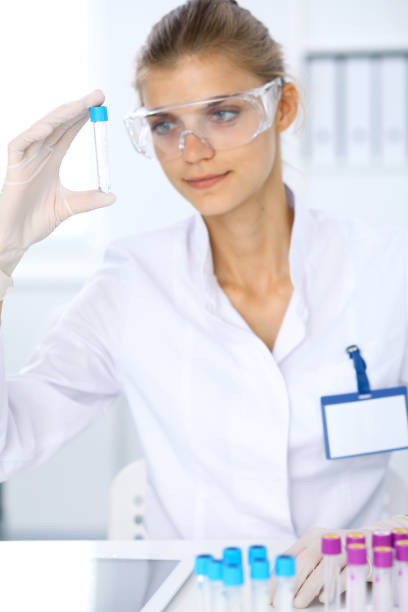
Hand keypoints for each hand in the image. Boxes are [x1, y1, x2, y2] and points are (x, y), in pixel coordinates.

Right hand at [0, 89, 115, 276]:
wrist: (17, 237)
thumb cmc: (37, 220)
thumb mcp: (69, 207)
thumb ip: (89, 200)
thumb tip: (112, 196)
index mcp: (52, 160)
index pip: (69, 131)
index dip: (84, 117)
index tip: (102, 106)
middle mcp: (39, 154)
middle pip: (59, 124)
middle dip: (78, 108)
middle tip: (98, 96)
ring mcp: (25, 159)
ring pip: (42, 129)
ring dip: (61, 116)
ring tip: (80, 105)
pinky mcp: (13, 167)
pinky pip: (20, 145)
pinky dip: (33, 134)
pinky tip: (48, 127)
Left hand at [269, 526, 371, 608]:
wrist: (370, 539)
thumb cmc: (338, 547)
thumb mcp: (318, 548)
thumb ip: (301, 561)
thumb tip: (279, 581)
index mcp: (312, 537)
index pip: (292, 555)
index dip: (279, 573)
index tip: (269, 591)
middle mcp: (326, 540)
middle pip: (306, 560)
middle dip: (291, 581)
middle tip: (281, 598)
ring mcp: (343, 549)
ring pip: (324, 567)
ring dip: (309, 587)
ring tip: (298, 602)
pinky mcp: (360, 561)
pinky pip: (345, 574)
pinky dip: (333, 586)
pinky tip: (324, 597)